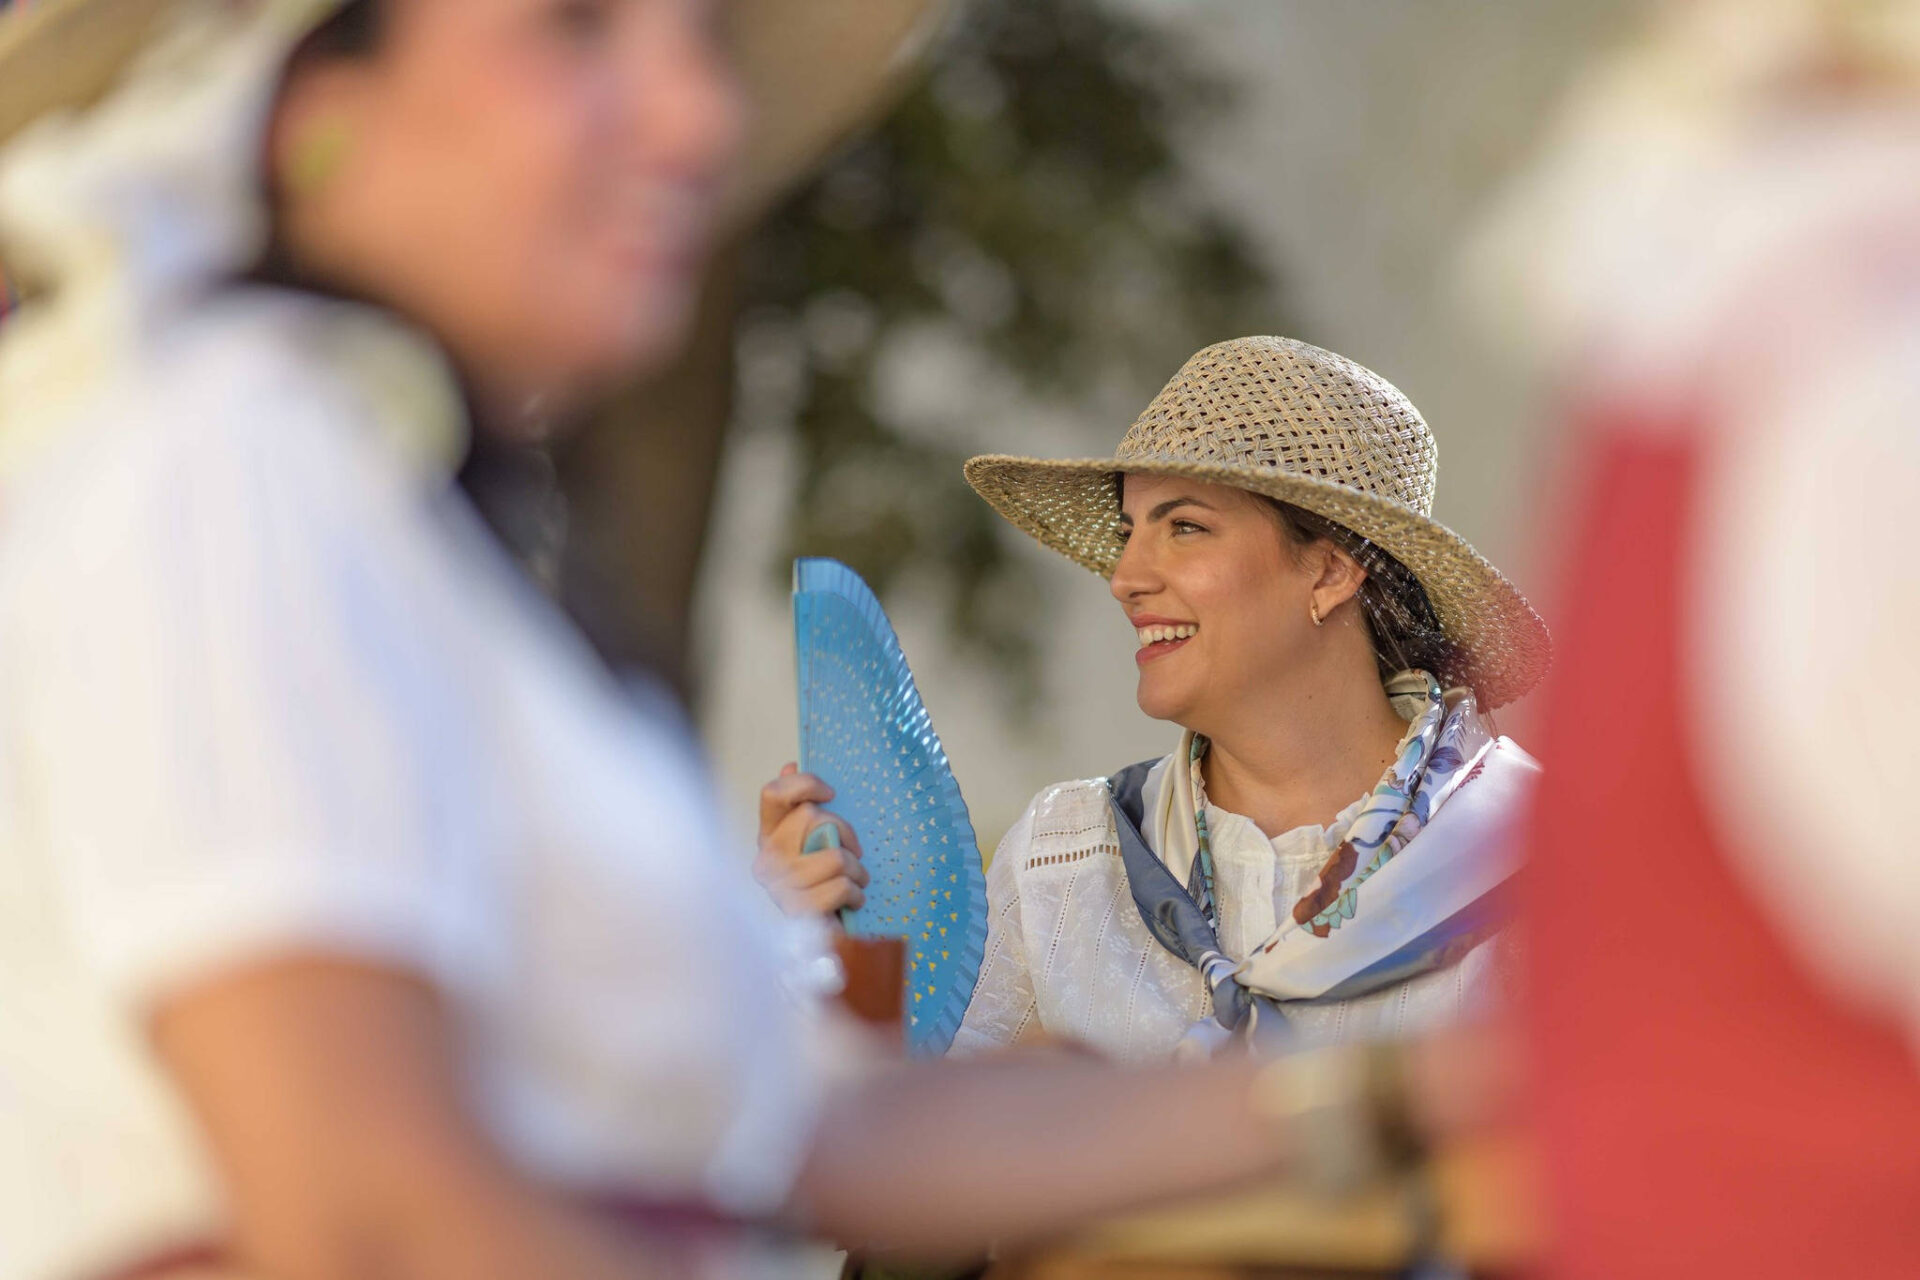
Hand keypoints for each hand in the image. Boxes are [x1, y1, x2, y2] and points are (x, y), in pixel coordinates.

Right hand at [754, 763, 867, 916]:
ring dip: (857, 871)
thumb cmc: (826, 881)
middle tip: (854, 854)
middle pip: (813, 818)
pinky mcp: (796, 912)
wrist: (826, 939)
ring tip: (856, 882)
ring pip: (835, 856)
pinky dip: (856, 894)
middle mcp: (765, 859)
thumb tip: (790, 765)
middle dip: (846, 834)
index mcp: (767, 836)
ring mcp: (777, 887)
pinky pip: (841, 886)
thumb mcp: (817, 840)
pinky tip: (853, 901)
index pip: (773, 794)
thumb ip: (803, 806)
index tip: (831, 794)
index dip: (805, 784)